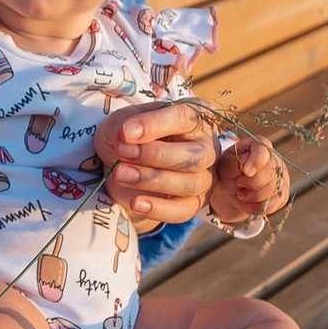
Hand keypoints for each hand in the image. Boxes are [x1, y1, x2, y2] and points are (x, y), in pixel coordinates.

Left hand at [92, 100, 214, 225]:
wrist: (121, 163)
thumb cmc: (130, 136)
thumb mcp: (124, 120)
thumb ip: (129, 123)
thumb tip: (130, 133)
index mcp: (194, 119)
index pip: (184, 118)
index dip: (154, 125)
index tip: (125, 132)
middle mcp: (207, 147)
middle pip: (195, 157)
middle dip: (154, 156)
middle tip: (122, 152)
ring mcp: (204, 177)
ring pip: (190, 184)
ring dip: (152, 180)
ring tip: (120, 174)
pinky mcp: (194, 202)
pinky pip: (184, 211)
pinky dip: (159, 209)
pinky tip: (135, 203)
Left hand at [210, 136, 290, 223]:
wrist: (229, 193)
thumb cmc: (227, 173)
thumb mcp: (224, 166)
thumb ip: (234, 162)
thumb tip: (246, 159)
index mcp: (257, 146)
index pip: (263, 149)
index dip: (257, 161)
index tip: (247, 172)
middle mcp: (273, 159)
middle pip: (271, 170)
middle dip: (253, 182)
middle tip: (238, 185)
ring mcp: (280, 176)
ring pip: (274, 187)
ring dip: (254, 195)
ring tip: (240, 195)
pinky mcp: (282, 193)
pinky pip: (277, 201)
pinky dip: (261, 207)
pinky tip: (249, 208)